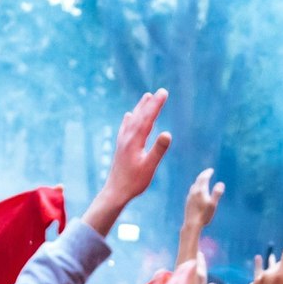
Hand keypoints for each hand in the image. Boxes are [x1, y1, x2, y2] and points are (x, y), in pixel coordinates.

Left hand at [83, 90, 171, 234]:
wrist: (115, 192)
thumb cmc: (134, 182)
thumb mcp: (149, 167)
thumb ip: (158, 150)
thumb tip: (167, 133)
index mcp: (134, 140)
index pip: (148, 118)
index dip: (156, 105)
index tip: (164, 93)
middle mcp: (127, 137)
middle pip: (140, 116)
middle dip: (150, 103)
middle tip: (161, 92)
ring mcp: (122, 142)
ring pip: (132, 120)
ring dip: (140, 108)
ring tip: (146, 97)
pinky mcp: (121, 147)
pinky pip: (126, 128)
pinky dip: (129, 119)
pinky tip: (128, 117)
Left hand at [182, 168, 223, 230]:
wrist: (191, 224)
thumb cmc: (204, 215)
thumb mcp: (213, 204)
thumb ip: (217, 193)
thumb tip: (221, 183)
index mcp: (201, 190)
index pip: (204, 178)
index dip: (208, 173)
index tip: (211, 170)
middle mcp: (194, 192)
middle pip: (198, 180)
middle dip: (203, 175)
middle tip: (208, 172)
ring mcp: (190, 197)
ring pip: (194, 185)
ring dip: (199, 180)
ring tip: (202, 180)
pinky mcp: (188, 202)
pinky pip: (192, 191)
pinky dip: (196, 187)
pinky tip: (196, 191)